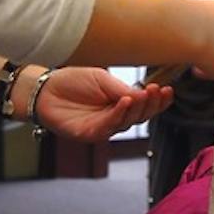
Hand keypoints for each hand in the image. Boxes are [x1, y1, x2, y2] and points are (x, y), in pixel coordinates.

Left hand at [31, 67, 173, 142]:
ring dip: (138, 108)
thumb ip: (121, 88)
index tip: (168, 90)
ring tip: (144, 94)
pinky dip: (119, 113)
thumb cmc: (72, 82)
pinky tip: (126, 101)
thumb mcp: (102, 79)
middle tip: (157, 91)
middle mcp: (114, 118)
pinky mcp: (90, 134)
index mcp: (119, 104)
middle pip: (139, 116)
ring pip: (127, 122)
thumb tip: (144, 94)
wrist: (45, 89)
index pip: (144, 106)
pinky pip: (109, 125)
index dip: (158, 101)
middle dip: (151, 104)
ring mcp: (102, 128)